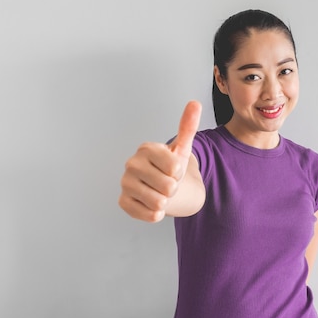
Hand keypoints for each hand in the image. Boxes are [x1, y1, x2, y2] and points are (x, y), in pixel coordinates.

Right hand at [119, 101, 201, 221]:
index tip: (173, 169)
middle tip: (166, 182)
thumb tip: (195, 103)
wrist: (161, 187)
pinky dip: (156, 213)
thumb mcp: (182, 148)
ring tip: (159, 192)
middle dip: (173, 188)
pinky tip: (151, 203)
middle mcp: (131, 164)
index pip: (175, 167)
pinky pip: (149, 214)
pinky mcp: (123, 202)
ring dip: (165, 201)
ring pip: (159, 202)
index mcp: (146, 148)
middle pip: (168, 186)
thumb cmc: (170, 167)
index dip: (179, 172)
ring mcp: (125, 183)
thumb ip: (187, 126)